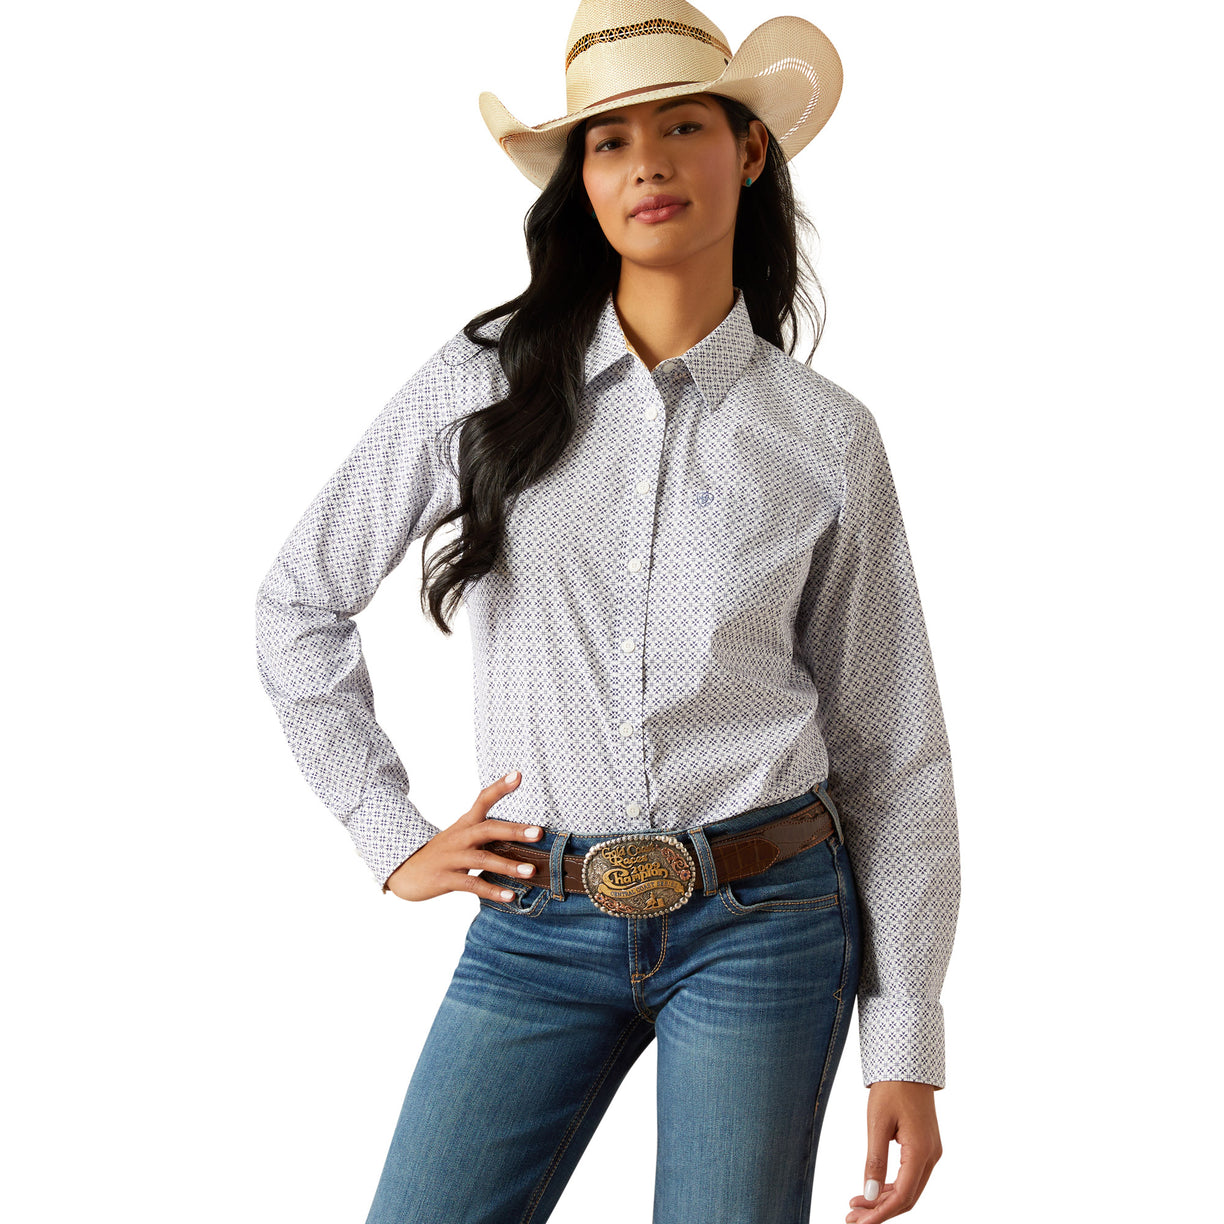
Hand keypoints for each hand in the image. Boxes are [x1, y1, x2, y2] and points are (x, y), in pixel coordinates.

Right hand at [384, 771, 543, 901]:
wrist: (403, 870)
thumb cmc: (441, 853)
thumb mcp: (459, 837)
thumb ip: (484, 832)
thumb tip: (520, 833)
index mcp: (464, 825)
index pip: (482, 800)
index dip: (500, 787)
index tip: (518, 775)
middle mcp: (459, 838)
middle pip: (488, 829)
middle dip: (514, 830)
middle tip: (538, 832)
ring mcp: (452, 858)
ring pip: (483, 859)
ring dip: (508, 865)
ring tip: (530, 871)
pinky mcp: (445, 879)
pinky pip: (471, 885)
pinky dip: (492, 891)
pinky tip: (509, 896)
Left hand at [846, 1081, 942, 1222]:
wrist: (908, 1064)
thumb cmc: (892, 1088)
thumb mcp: (877, 1123)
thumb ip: (874, 1161)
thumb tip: (868, 1195)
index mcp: (921, 1152)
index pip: (902, 1196)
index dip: (880, 1214)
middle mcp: (931, 1156)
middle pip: (907, 1197)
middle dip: (879, 1212)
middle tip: (851, 1219)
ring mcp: (930, 1152)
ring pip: (908, 1188)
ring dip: (883, 1201)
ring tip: (856, 1207)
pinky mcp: (924, 1147)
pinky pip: (909, 1176)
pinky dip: (890, 1187)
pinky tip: (871, 1191)